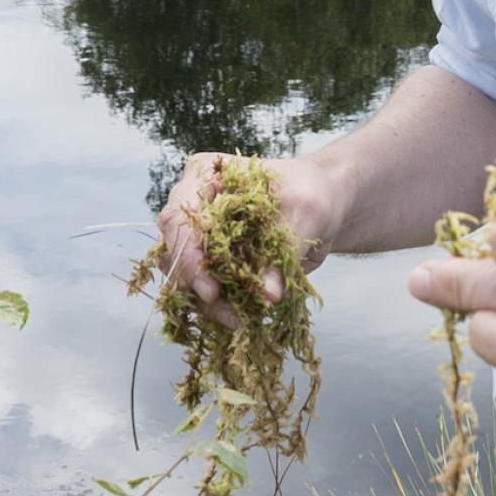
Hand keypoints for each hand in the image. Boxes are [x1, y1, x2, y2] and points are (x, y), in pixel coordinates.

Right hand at [151, 152, 348, 327]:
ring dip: (207, 304)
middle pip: (174, 251)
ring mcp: (201, 238)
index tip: (210, 290)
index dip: (188, 255)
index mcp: (205, 177)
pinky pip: (204, 292)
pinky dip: (219, 308)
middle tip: (227, 312)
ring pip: (184, 278)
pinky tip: (242, 317)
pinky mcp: (214, 264)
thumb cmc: (310, 193)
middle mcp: (194, 208)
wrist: (322, 204)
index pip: (179, 217)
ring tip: (239, 318)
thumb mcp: (305, 213)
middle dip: (196, 286)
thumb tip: (268, 294)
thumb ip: (285, 248)